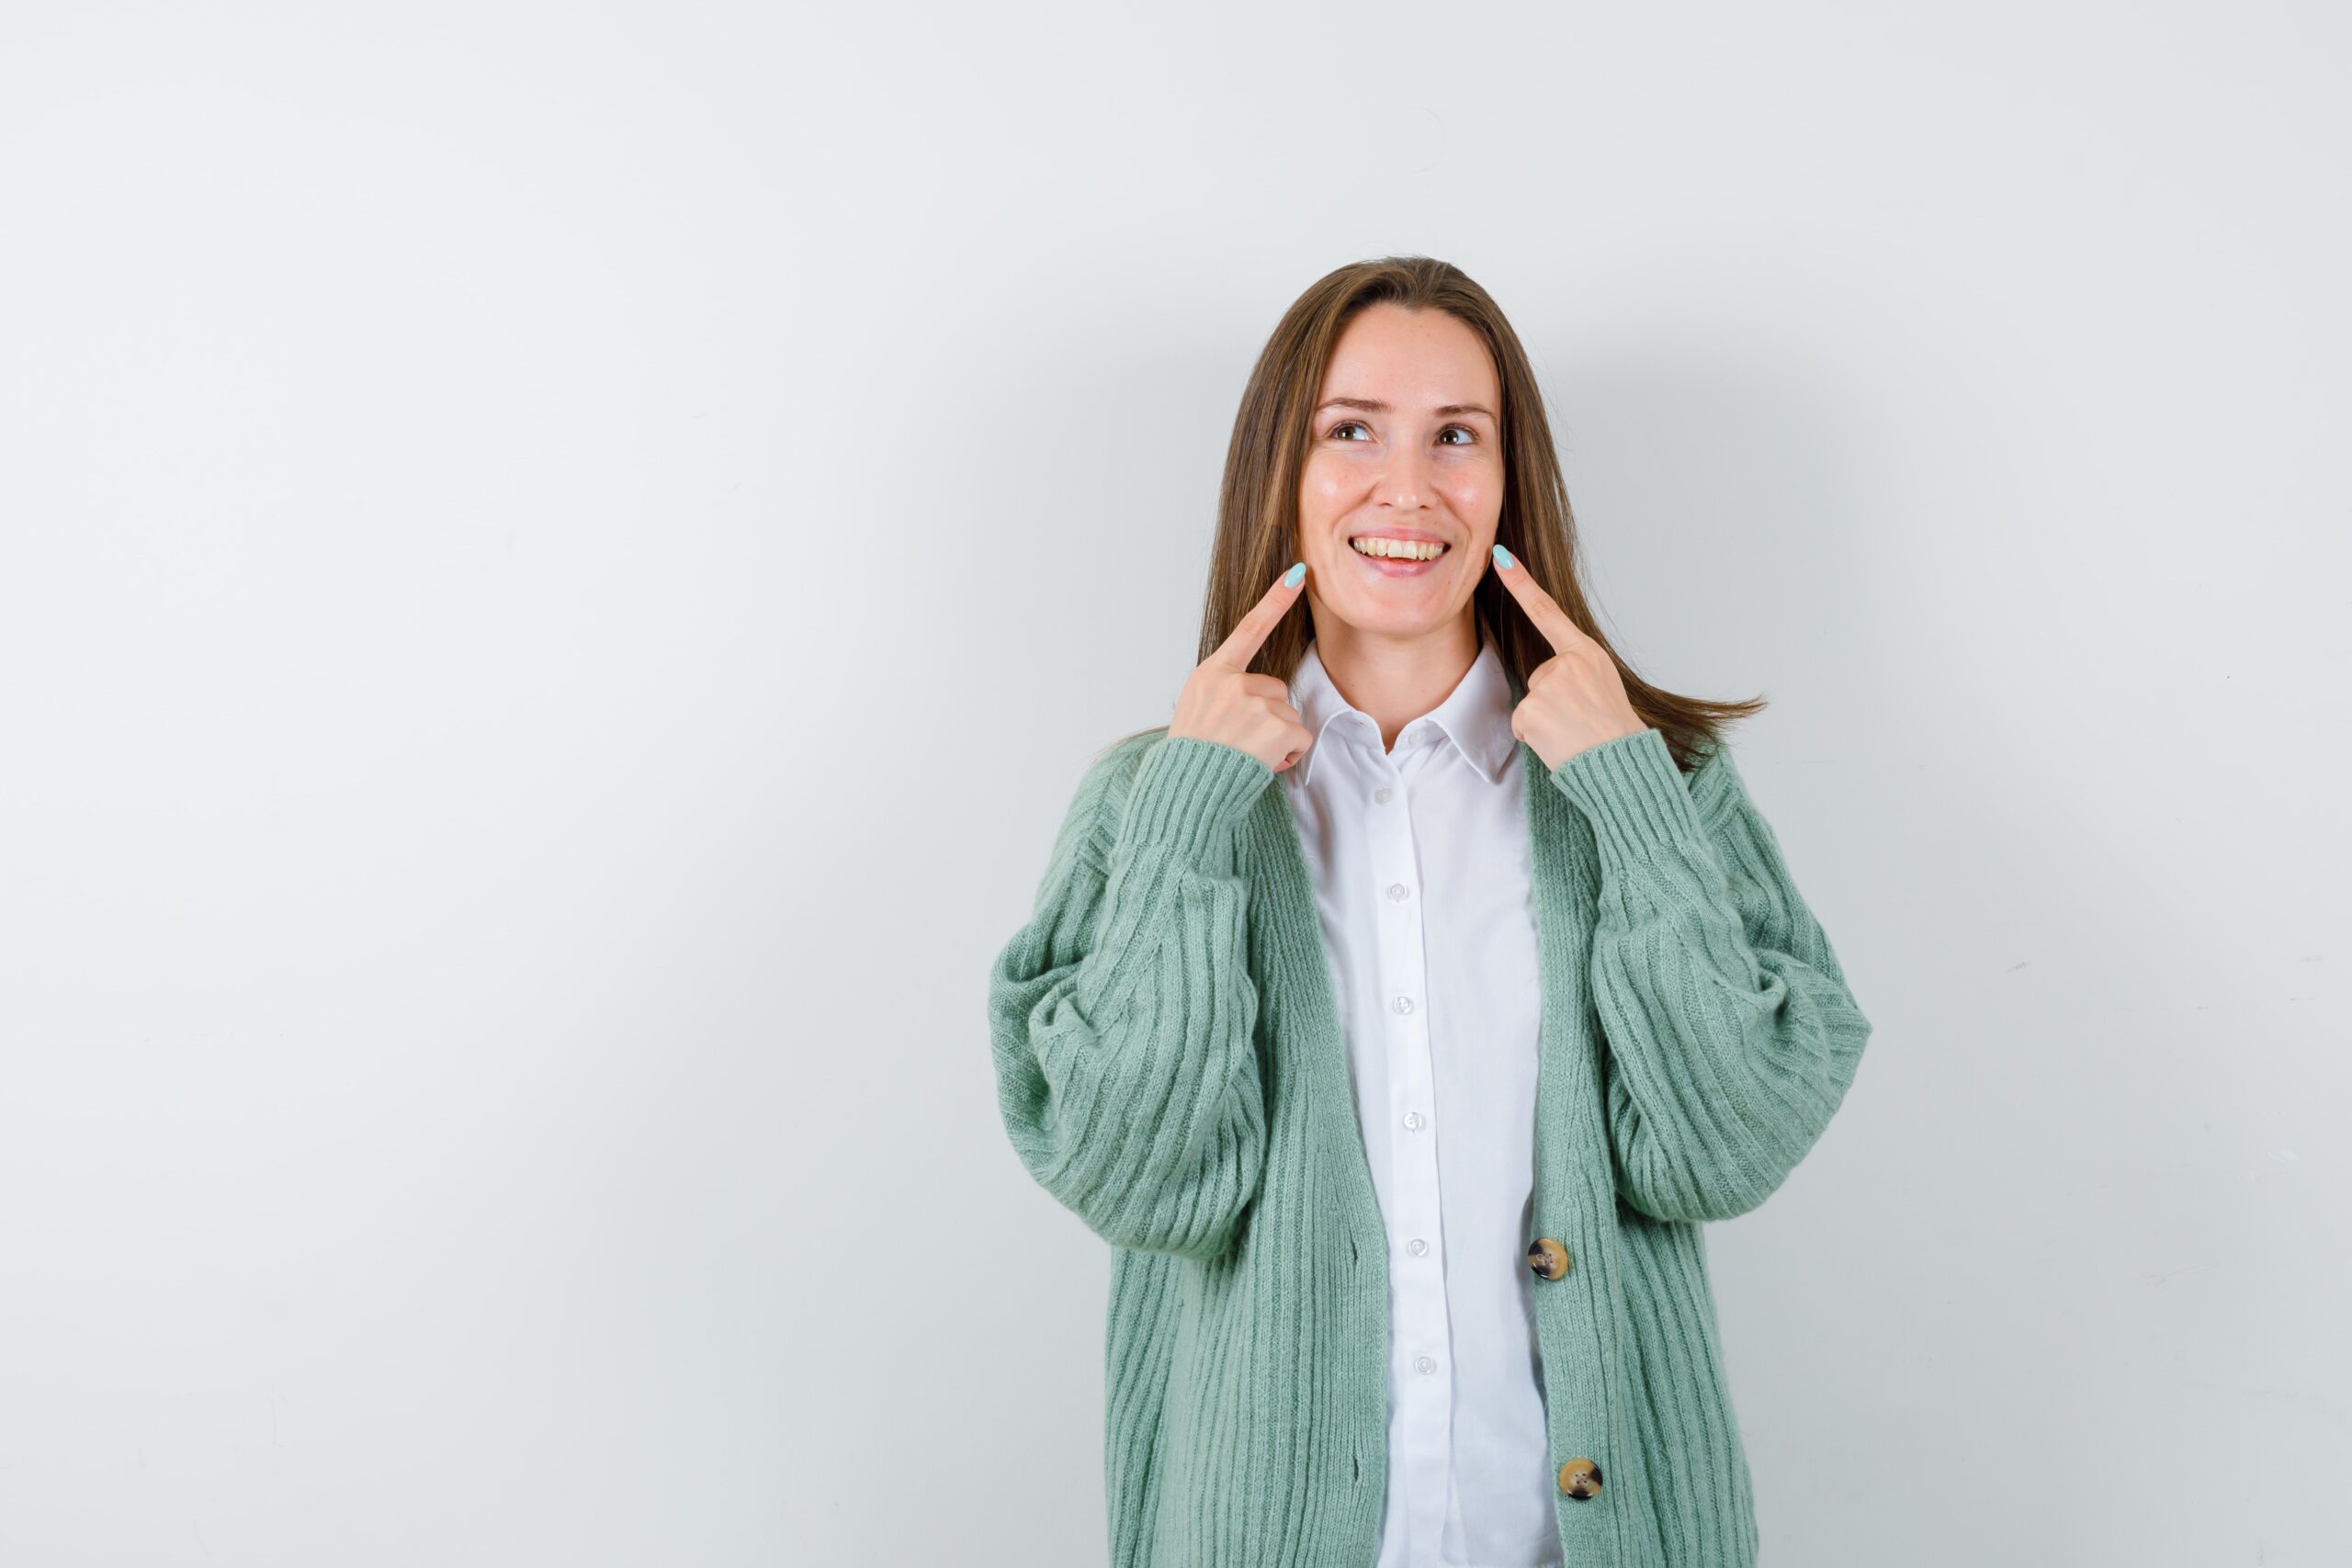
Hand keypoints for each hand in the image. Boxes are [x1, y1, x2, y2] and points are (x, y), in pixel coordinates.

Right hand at [1169, 564, 1315, 772]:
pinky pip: (1300, 737)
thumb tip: (1256, 699)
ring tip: (1245, 756)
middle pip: (1275, 690)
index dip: (1275, 601)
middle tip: (1238, 743)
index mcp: (1210, 674)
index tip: (1296, 573)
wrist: (1183, 793)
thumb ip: (1224, 694)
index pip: (1248, 629)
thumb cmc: (1190, 759)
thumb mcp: (1195, 712)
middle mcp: (1232, 683)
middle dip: (1267, 718)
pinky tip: (1261, 764)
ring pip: (1288, 716)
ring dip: (1276, 739)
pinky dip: (1288, 755)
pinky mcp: (1275, 727)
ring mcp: (1254, 703)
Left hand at [1491, 546, 1646, 770]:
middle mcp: (1567, 663)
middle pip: (1538, 677)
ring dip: (1544, 721)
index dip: (1522, 582)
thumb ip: (1575, 671)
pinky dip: (1534, 737)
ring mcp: (1548, 685)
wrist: (1623, 766)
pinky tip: (1558, 742)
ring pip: (1528, 702)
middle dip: (1550, 702)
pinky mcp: (1532, 710)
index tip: (1501, 556)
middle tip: (1579, 721)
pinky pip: (1520, 723)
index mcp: (1586, 653)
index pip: (1547, 611)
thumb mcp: (1602, 686)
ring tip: (1572, 732)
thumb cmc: (1614, 732)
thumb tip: (1549, 679)